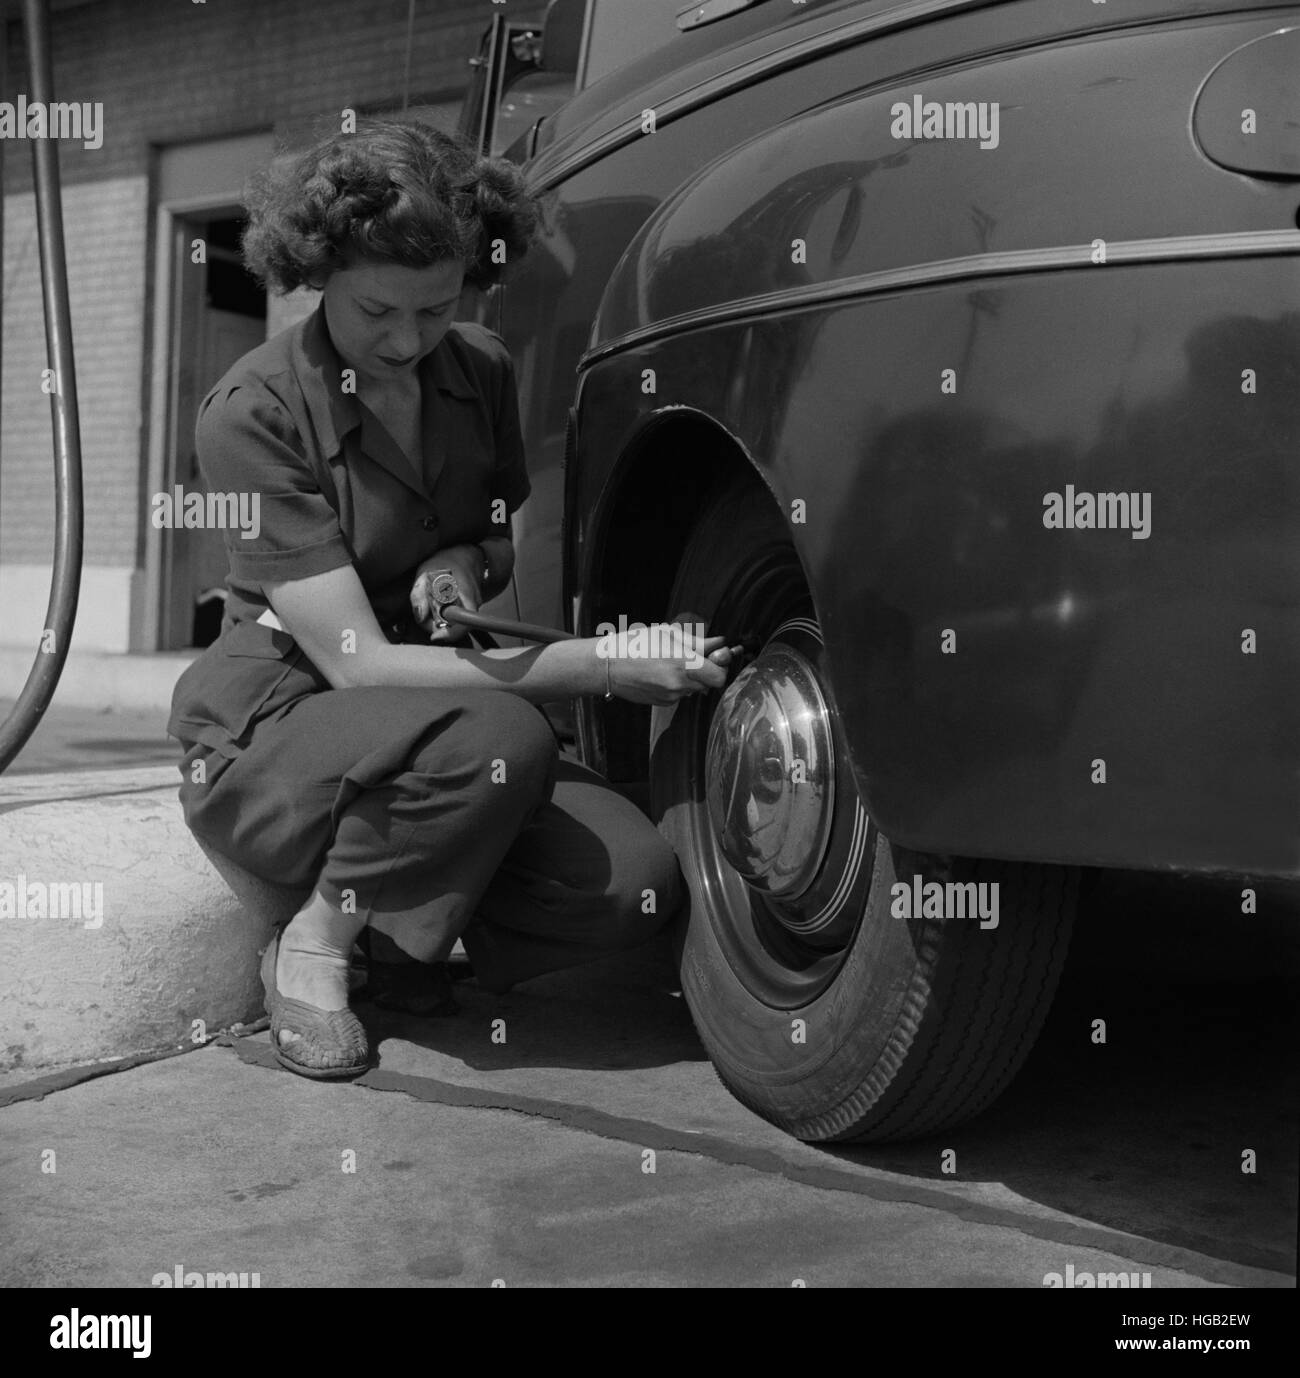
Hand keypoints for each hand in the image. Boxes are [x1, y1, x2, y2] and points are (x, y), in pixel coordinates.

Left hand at [410, 545, 482, 644]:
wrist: (464, 554)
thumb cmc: (445, 561)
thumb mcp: (425, 573)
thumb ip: (419, 595)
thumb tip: (420, 616)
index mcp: (466, 596)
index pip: (463, 625)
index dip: (449, 634)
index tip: (434, 636)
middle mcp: (473, 605)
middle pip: (454, 627)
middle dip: (436, 625)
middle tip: (423, 610)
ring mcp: (473, 608)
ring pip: (453, 623)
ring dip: (437, 618)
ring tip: (429, 600)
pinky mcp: (468, 609)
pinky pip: (455, 618)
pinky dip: (442, 614)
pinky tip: (436, 601)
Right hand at [597, 622, 746, 704]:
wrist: (606, 666)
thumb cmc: (635, 644)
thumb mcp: (667, 634)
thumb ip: (697, 642)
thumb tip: (719, 643)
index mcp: (683, 665)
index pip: (719, 676)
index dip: (721, 666)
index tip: (715, 655)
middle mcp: (679, 685)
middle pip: (709, 683)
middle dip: (706, 670)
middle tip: (694, 654)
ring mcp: (671, 697)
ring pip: (694, 689)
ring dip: (691, 676)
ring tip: (671, 661)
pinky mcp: (662, 703)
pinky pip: (680, 694)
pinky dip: (678, 683)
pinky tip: (661, 671)